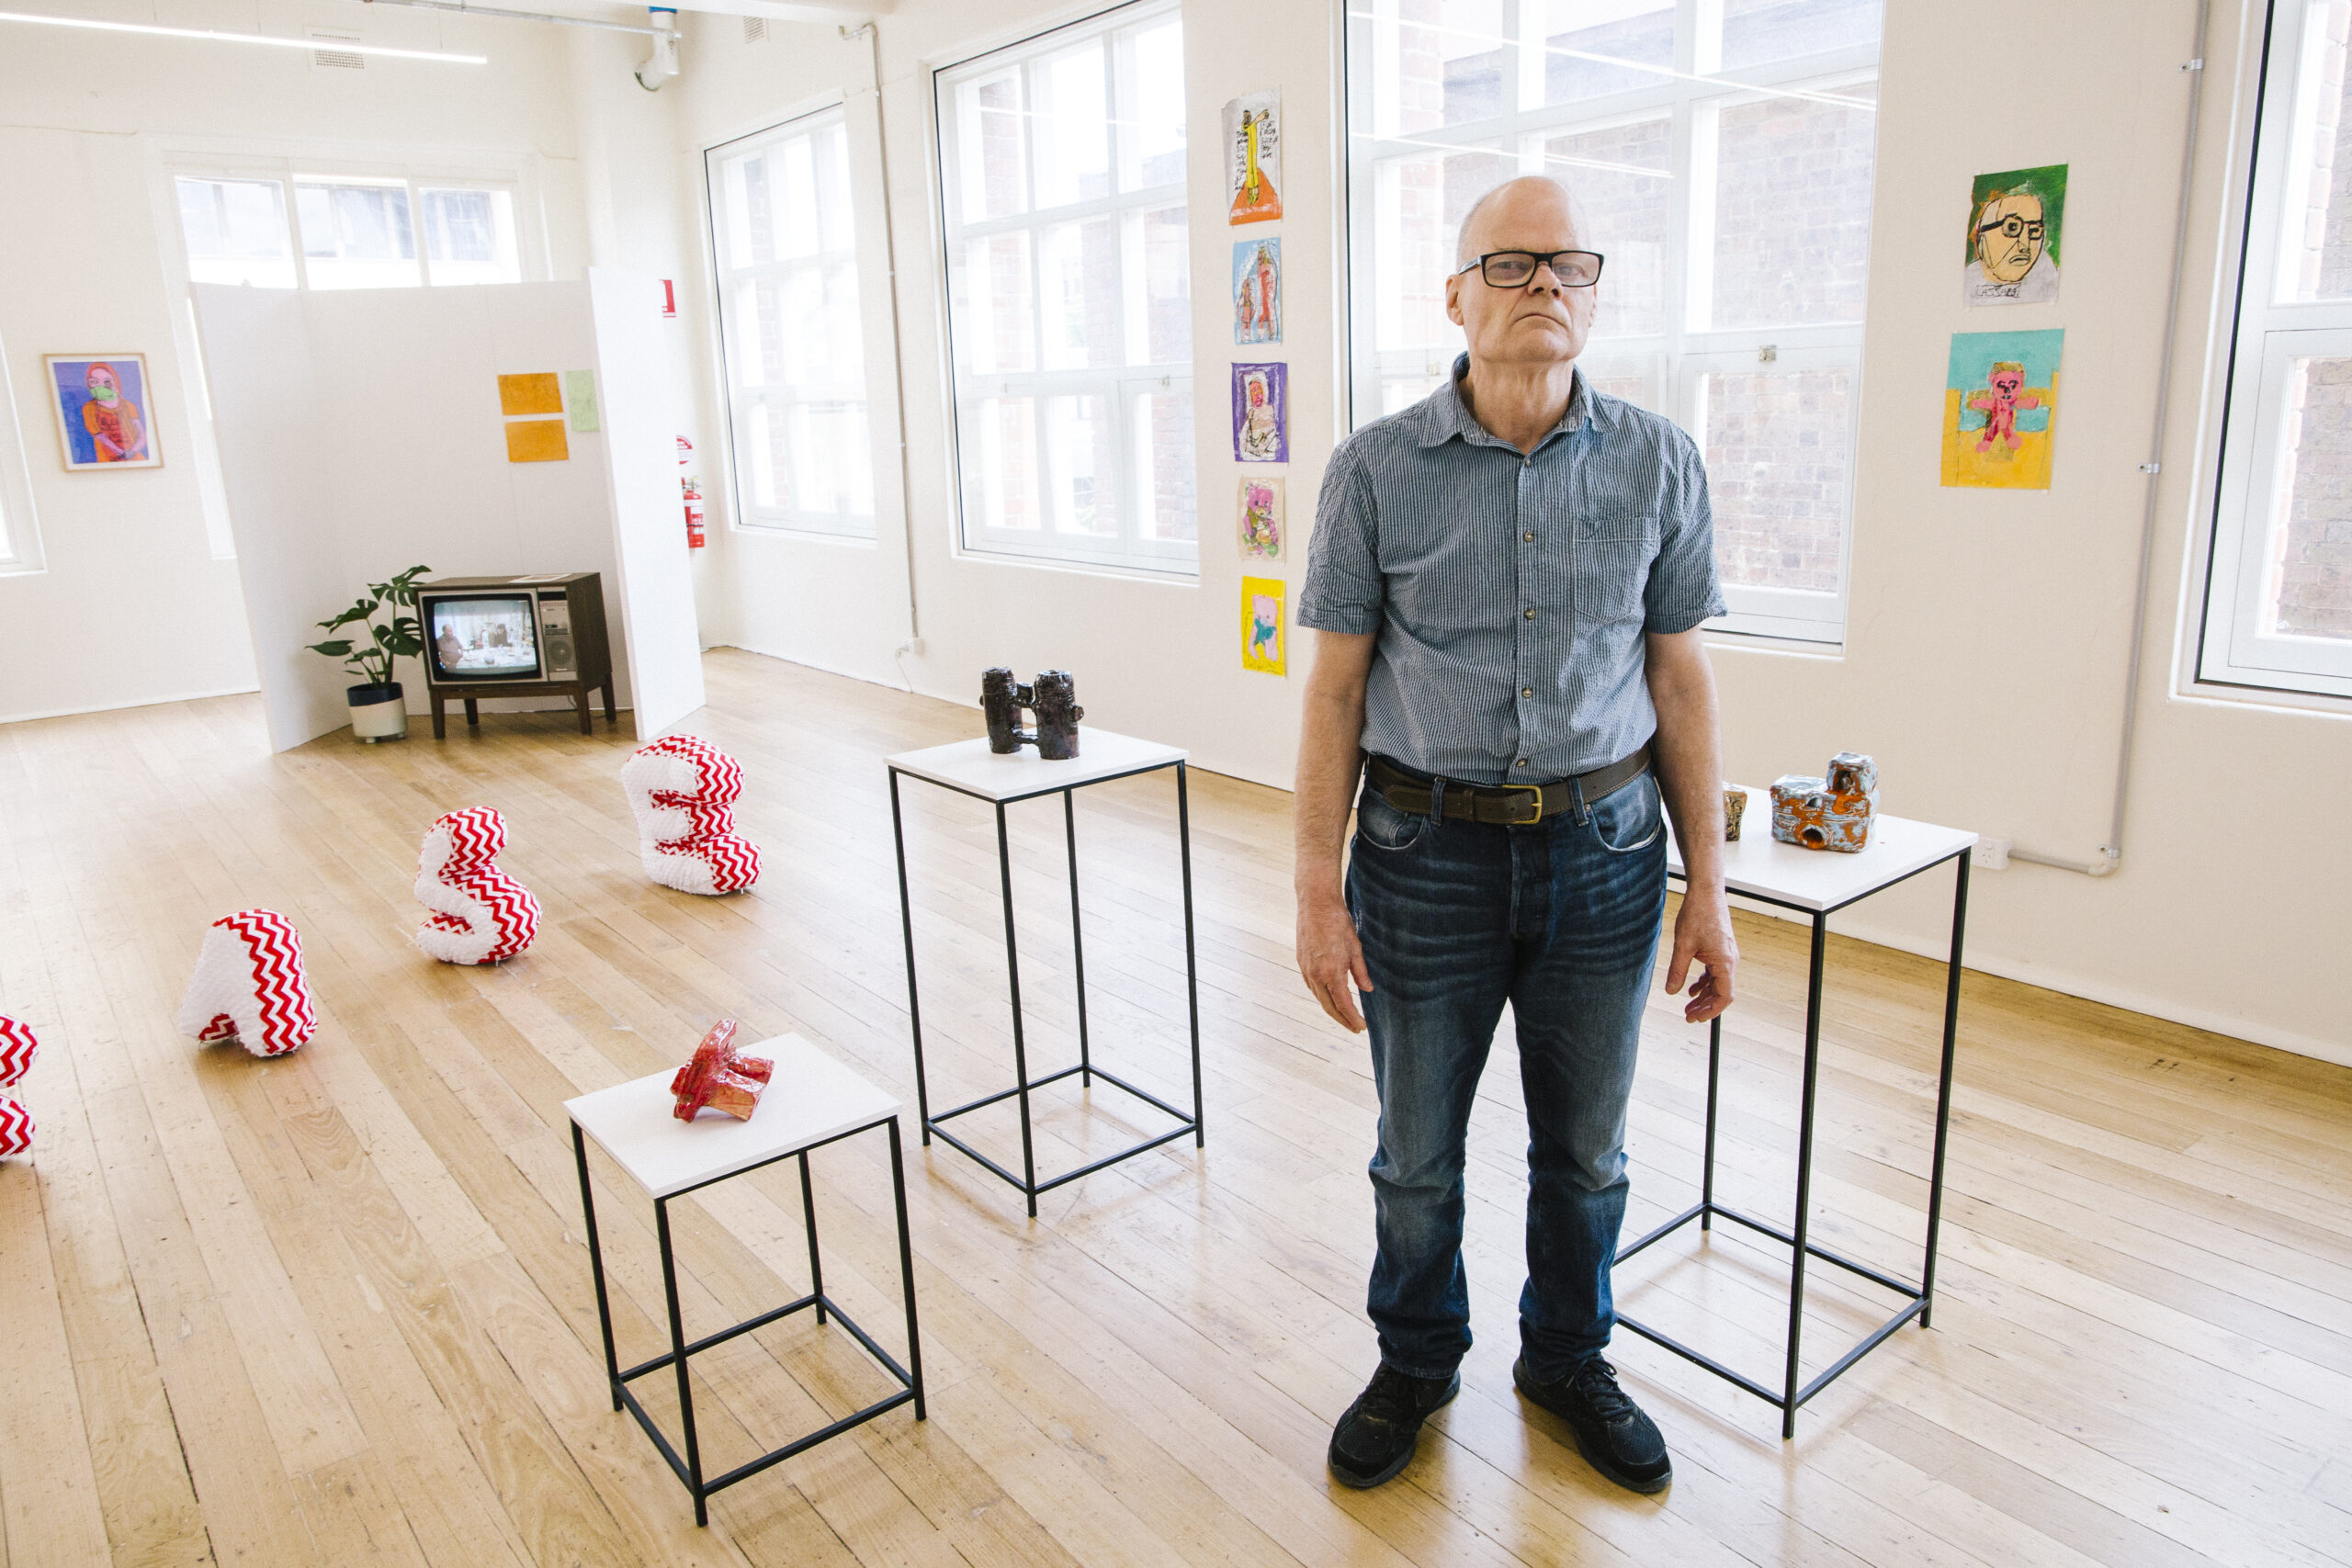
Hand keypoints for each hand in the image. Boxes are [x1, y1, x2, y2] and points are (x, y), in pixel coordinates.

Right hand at [1296, 891, 1372, 1032]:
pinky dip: (1322, 996)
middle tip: (1355, 1028)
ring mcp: (1306, 969)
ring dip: (1332, 1010)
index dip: (1353, 1018)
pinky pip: (1312, 986)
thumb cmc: (1338, 922)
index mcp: (1331, 972)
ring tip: (1345, 1016)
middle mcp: (1316, 974)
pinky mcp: (1301, 962)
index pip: (1343, 1004)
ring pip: (1319, 998)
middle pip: (1329, 1006)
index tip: (1362, 1026)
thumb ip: (1361, 972)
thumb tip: (1367, 989)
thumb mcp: (1355, 947)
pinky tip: (1331, 997)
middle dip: (1343, 1020)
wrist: (1315, 903)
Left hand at [1664, 886, 1735, 1024]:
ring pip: (1718, 983)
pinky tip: (1692, 989)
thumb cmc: (1697, 915)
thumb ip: (1677, 971)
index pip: (1725, 996)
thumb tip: (1671, 992)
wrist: (1706, 892)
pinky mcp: (1721, 950)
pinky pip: (1715, 972)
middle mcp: (1730, 961)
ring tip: (1688, 1006)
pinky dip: (1704, 982)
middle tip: (1687, 1016)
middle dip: (1705, 1007)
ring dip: (1704, 996)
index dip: (1711, 1011)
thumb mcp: (1683, 946)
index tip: (1696, 1019)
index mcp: (1725, 962)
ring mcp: (1726, 955)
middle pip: (1721, 992)